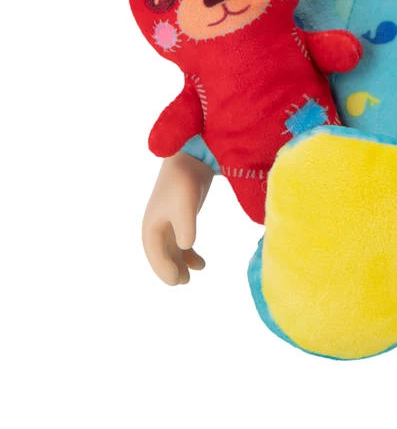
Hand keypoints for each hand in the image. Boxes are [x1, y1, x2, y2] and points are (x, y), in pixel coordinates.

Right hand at [142, 152, 213, 284]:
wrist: (192, 158)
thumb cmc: (184, 183)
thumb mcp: (185, 206)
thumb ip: (185, 228)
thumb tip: (185, 247)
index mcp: (151, 226)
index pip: (155, 254)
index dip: (164, 270)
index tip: (177, 282)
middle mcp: (156, 226)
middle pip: (162, 255)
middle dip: (171, 270)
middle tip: (184, 282)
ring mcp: (168, 222)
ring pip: (172, 251)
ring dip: (180, 264)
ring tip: (192, 276)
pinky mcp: (181, 217)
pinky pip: (181, 242)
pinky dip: (188, 253)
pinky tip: (200, 262)